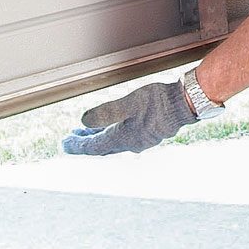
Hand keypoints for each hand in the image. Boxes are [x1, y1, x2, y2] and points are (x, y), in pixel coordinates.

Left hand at [61, 80, 195, 155]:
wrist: (184, 104)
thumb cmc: (158, 102)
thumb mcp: (128, 103)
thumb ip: (106, 113)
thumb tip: (83, 121)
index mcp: (123, 138)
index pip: (93, 146)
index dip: (77, 145)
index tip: (64, 144)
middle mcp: (130, 143)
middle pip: (101, 146)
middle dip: (85, 142)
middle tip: (71, 139)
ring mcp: (140, 140)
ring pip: (111, 142)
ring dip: (97, 137)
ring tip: (86, 132)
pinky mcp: (147, 133)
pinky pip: (122, 138)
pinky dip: (110, 134)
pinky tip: (112, 127)